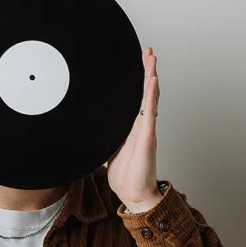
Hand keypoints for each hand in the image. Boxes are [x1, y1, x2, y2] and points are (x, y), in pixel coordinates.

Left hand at [107, 46, 161, 212]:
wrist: (134, 194)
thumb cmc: (125, 176)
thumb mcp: (109, 151)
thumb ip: (106, 138)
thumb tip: (93, 130)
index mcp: (132, 128)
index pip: (135, 100)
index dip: (136, 82)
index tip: (136, 64)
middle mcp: (141, 126)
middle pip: (145, 93)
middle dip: (146, 71)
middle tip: (147, 52)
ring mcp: (146, 131)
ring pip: (150, 98)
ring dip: (150, 77)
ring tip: (151, 59)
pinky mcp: (147, 139)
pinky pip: (150, 114)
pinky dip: (152, 96)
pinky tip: (153, 81)